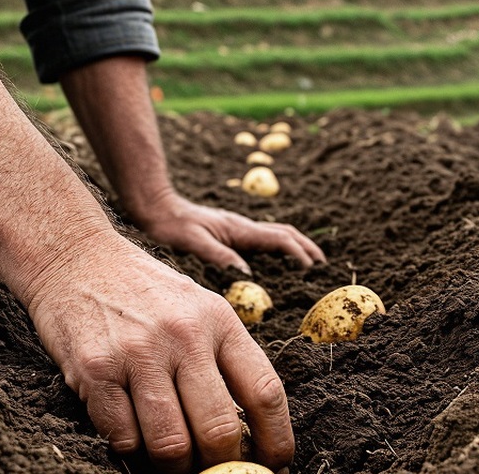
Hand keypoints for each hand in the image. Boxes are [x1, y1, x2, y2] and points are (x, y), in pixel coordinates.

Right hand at [28, 234, 294, 473]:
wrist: (75, 257)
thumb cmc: (142, 291)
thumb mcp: (197, 307)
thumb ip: (222, 360)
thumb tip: (248, 434)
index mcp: (219, 320)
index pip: (265, 392)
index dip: (276, 441)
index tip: (275, 466)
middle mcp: (183, 334)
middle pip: (218, 429)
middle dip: (219, 465)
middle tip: (212, 470)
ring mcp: (138, 352)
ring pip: (170, 444)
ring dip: (173, 465)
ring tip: (170, 457)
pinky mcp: (95, 369)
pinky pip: (123, 437)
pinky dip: (130, 447)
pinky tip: (130, 430)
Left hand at [130, 193, 326, 272]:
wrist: (155, 207)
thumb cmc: (170, 226)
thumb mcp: (191, 243)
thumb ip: (217, 255)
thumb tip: (245, 272)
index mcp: (238, 229)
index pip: (277, 239)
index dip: (297, 253)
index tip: (311, 268)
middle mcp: (241, 227)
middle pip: (283, 233)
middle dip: (305, 247)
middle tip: (322, 265)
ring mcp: (237, 228)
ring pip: (275, 234)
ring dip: (295, 245)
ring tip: (309, 261)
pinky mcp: (230, 232)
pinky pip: (262, 239)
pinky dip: (279, 247)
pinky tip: (277, 259)